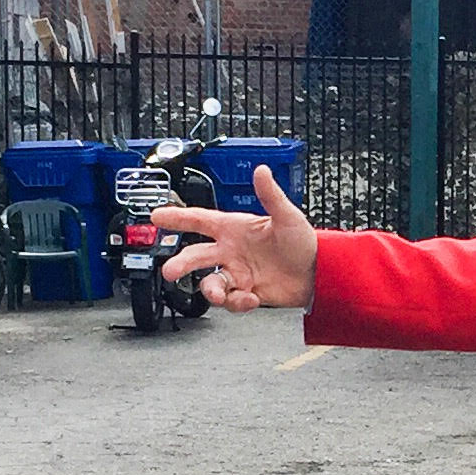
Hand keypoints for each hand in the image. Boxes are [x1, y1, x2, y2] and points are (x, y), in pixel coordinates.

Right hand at [157, 163, 318, 311]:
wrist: (319, 272)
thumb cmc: (304, 241)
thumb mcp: (288, 216)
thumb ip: (271, 196)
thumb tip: (261, 171)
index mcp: (234, 229)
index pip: (200, 220)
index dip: (177, 217)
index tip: (156, 216)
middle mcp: (231, 251)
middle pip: (196, 256)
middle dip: (180, 264)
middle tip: (169, 272)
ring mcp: (237, 273)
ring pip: (210, 283)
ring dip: (210, 291)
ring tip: (218, 294)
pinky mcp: (246, 293)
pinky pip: (231, 301)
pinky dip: (237, 303)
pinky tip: (251, 299)